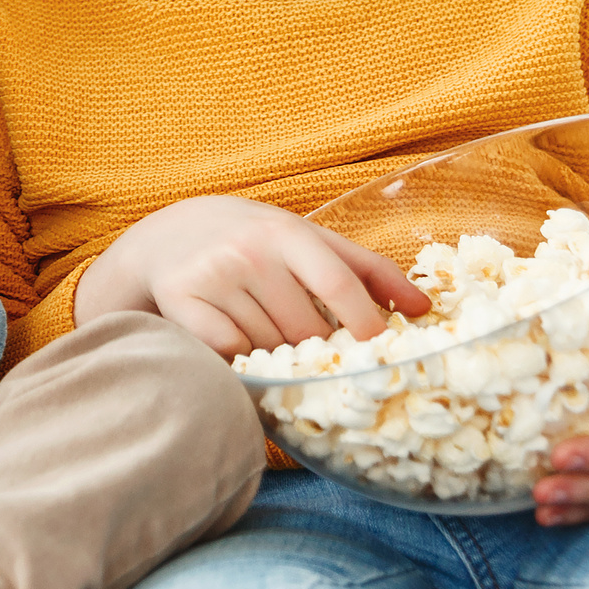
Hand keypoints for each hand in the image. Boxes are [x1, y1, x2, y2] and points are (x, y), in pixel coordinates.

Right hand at [75, 194, 429, 356]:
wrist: (165, 238)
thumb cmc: (251, 241)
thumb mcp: (305, 239)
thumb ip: (366, 270)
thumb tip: (423, 308)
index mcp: (287, 231)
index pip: (339, 285)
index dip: (365, 326)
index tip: (379, 353)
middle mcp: (249, 250)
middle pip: (305, 329)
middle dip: (314, 346)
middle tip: (305, 341)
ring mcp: (212, 275)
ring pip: (268, 345)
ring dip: (275, 352)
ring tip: (262, 330)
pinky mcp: (180, 300)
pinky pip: (229, 351)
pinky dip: (239, 357)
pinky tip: (233, 337)